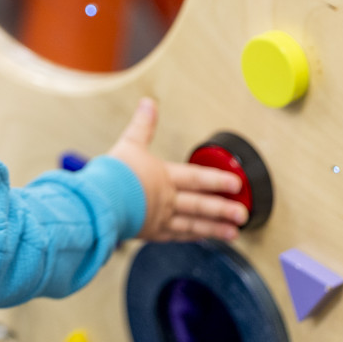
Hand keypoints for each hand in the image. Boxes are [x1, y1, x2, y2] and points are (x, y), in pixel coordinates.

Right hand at [108, 98, 249, 240]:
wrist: (99, 202)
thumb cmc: (112, 174)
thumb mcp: (129, 143)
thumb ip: (142, 124)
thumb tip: (149, 103)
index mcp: (163, 176)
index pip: (197, 178)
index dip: (218, 180)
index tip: (237, 185)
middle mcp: (166, 199)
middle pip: (200, 204)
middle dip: (223, 209)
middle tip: (243, 214)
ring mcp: (159, 218)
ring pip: (192, 224)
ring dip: (214, 228)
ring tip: (233, 233)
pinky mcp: (149, 232)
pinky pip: (175, 236)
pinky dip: (190, 237)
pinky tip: (201, 239)